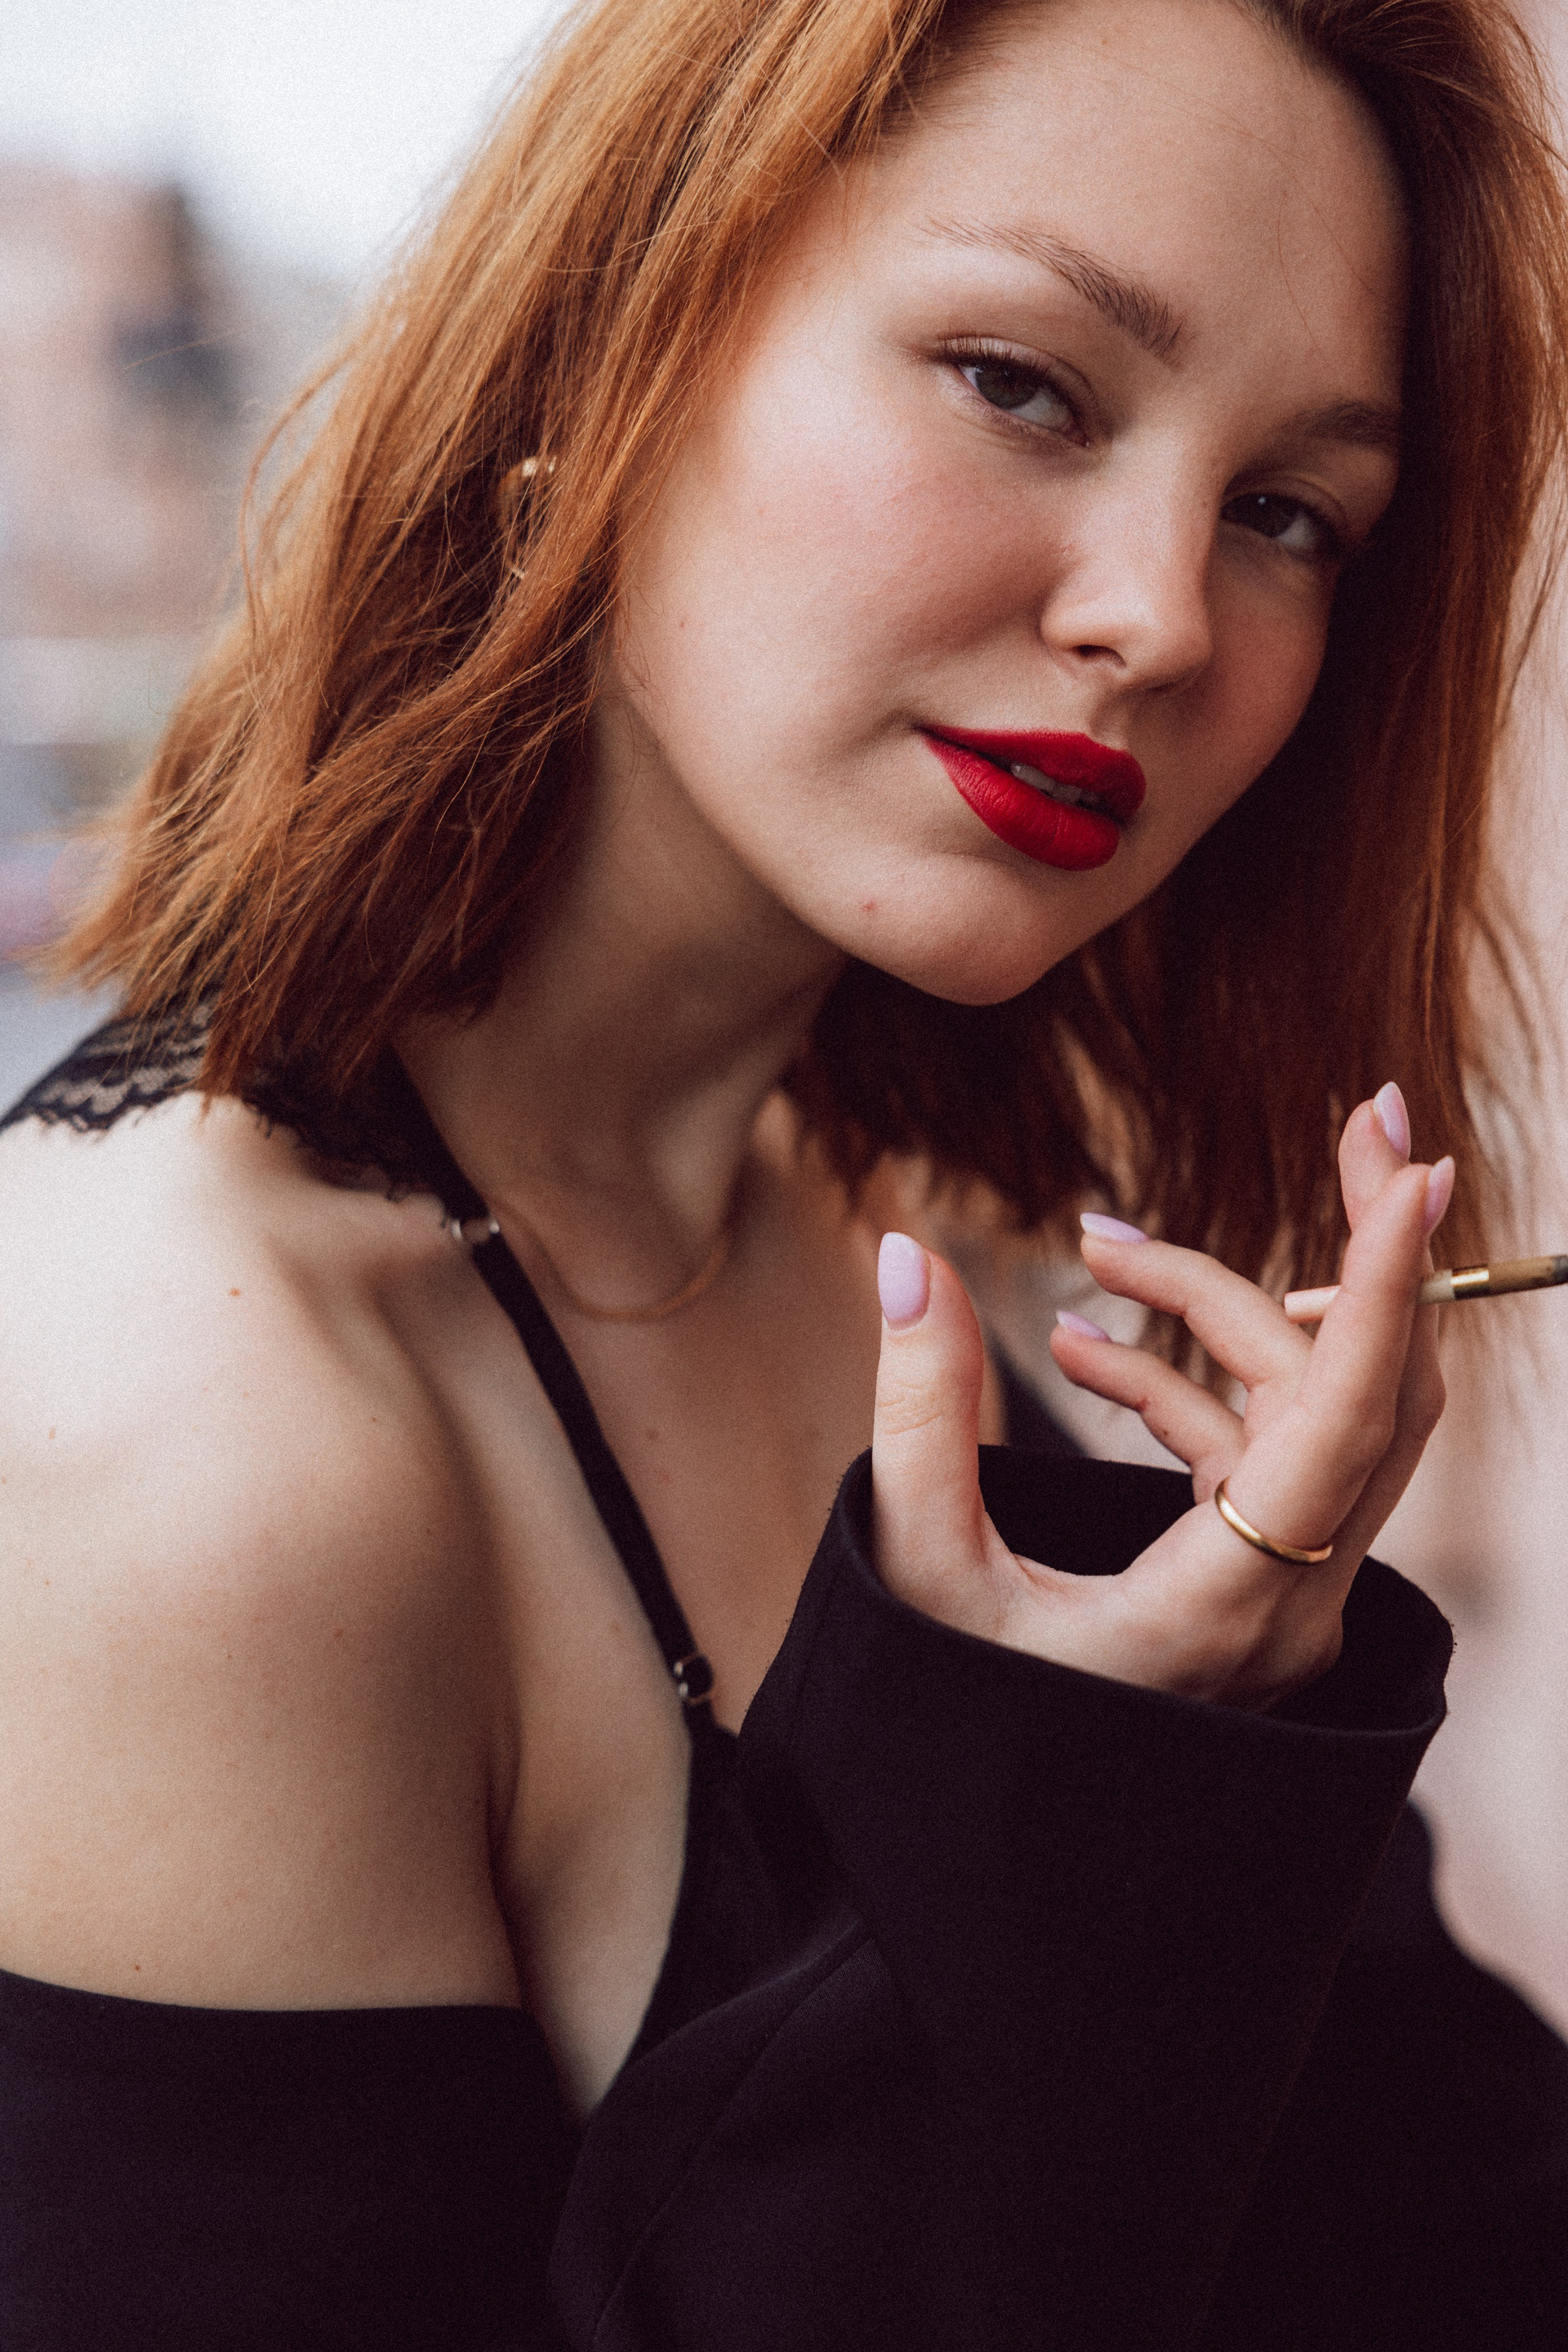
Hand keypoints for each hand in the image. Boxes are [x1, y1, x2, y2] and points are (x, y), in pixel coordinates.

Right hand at [871, 1087, 1451, 1708]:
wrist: (1009, 1873)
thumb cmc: (960, 1746)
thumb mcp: (919, 1580)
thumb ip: (918, 1415)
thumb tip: (908, 1256)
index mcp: (1229, 1608)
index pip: (1343, 1425)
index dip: (1383, 1288)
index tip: (1412, 1166)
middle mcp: (1293, 1604)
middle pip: (1379, 1395)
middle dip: (1367, 1250)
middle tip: (1367, 1116)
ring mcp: (1289, 1600)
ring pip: (1318, 1414)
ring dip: (1225, 1318)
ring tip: (1096, 1258)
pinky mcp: (1260, 1589)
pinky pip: (1264, 1455)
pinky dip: (1190, 1387)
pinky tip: (1082, 1357)